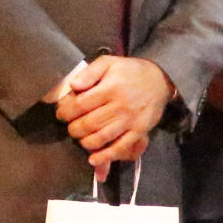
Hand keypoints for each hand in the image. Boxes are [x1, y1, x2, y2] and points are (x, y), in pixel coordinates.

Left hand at [49, 55, 172, 175]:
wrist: (160, 79)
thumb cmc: (130, 71)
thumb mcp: (109, 62)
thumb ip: (89, 72)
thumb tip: (72, 86)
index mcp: (110, 88)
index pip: (80, 105)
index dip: (66, 112)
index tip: (62, 114)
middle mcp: (119, 106)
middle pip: (88, 124)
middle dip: (73, 128)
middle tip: (71, 126)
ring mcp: (130, 121)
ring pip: (101, 138)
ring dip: (85, 142)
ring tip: (81, 137)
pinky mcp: (138, 132)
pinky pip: (120, 147)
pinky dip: (105, 156)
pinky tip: (93, 159)